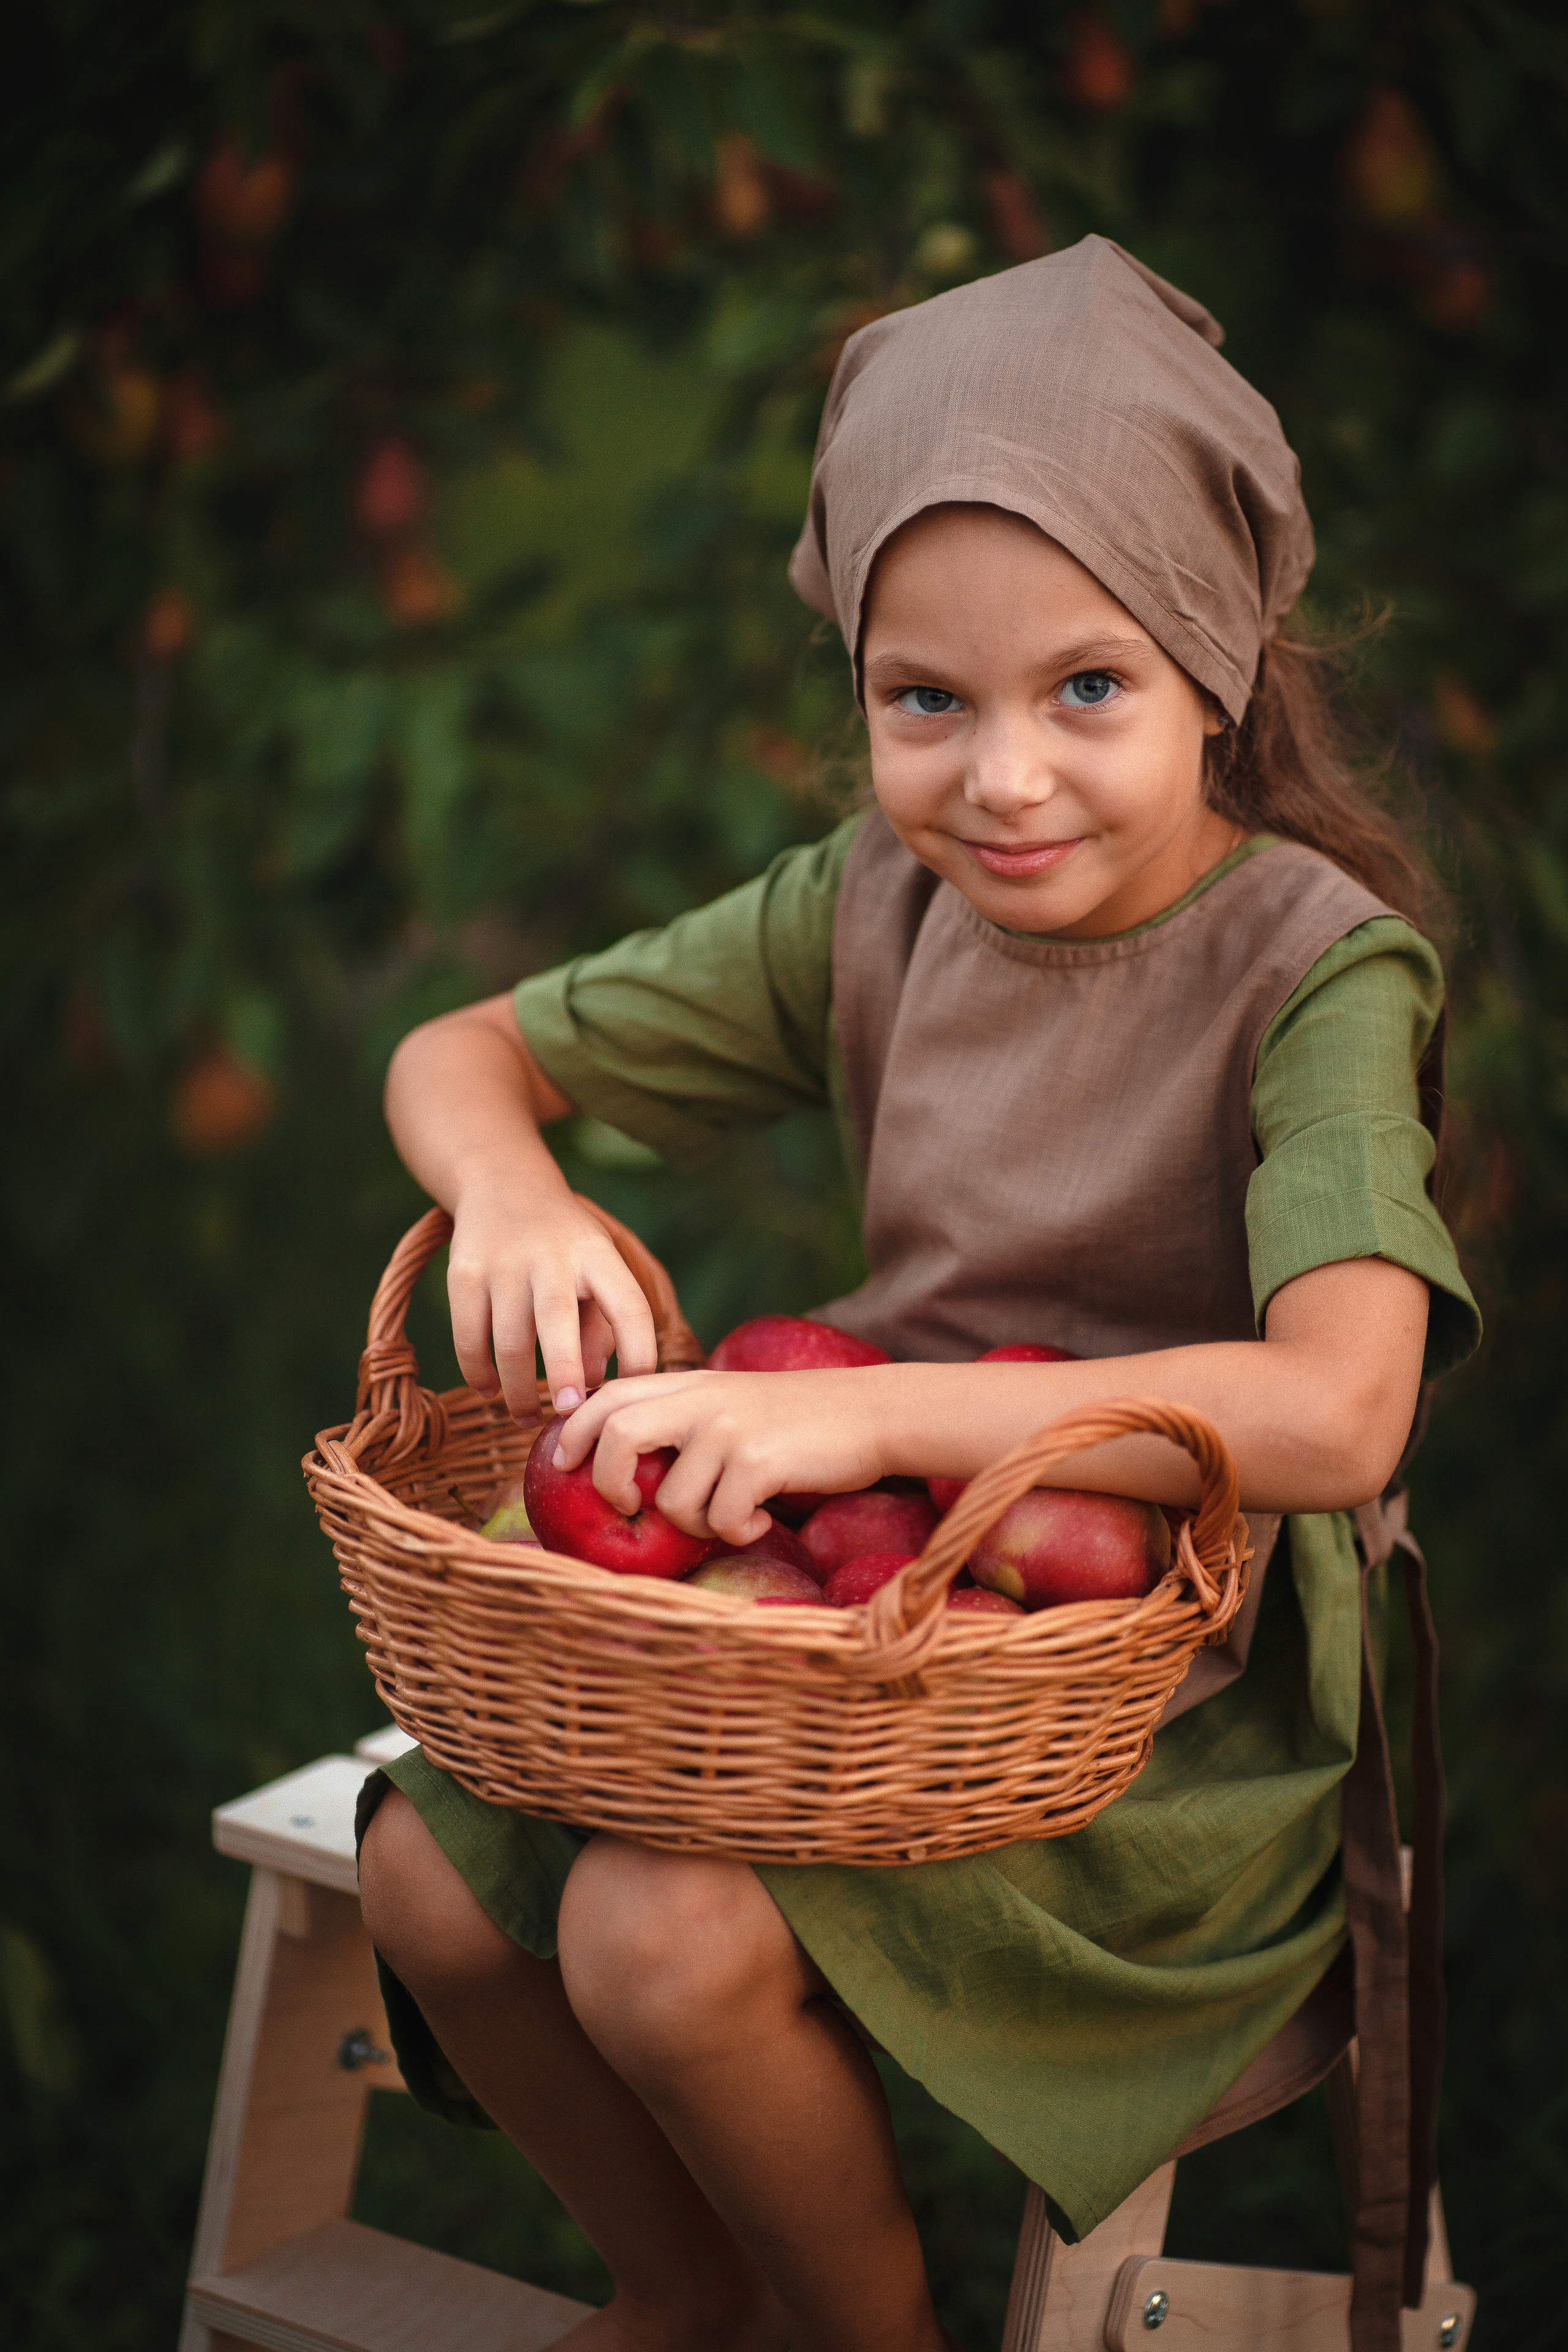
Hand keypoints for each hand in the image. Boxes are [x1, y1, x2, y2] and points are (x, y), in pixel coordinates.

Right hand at [447, 1181, 658, 1422]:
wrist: (503, 1183)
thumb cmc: (565, 1245)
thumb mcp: (597, 1268)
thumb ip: (602, 1327)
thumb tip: (590, 1385)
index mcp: (596, 1255)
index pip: (630, 1306)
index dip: (639, 1353)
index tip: (634, 1391)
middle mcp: (550, 1257)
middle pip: (558, 1322)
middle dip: (564, 1374)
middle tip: (570, 1415)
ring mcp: (502, 1265)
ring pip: (508, 1343)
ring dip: (518, 1392)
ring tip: (528, 1419)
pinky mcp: (463, 1275)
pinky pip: (469, 1339)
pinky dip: (478, 1375)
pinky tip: (492, 1392)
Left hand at [555, 1367, 897, 1547]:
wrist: (873, 1412)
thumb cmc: (802, 1420)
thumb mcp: (735, 1402)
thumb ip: (688, 1420)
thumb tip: (634, 1474)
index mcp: (691, 1383)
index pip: (609, 1395)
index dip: (574, 1430)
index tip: (561, 1464)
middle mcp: (702, 1400)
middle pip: (617, 1437)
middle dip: (608, 1485)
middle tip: (626, 1510)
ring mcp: (728, 1429)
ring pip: (672, 1501)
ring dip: (697, 1525)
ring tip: (730, 1517)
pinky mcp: (757, 1462)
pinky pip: (721, 1520)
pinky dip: (737, 1534)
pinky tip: (759, 1523)